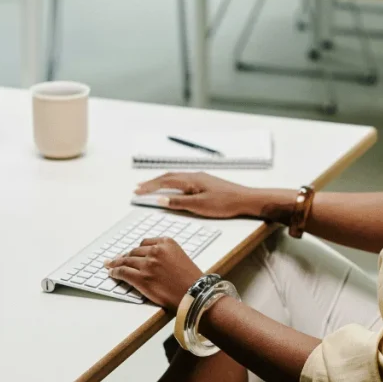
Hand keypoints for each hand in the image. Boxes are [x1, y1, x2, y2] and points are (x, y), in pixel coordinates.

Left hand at [105, 238, 201, 309]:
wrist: (195, 294)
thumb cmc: (191, 280)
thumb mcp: (180, 257)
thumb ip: (165, 254)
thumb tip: (147, 259)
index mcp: (166, 242)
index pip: (145, 243)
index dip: (136, 250)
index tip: (131, 253)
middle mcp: (156, 251)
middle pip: (134, 251)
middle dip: (125, 256)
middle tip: (117, 260)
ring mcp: (148, 264)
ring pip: (126, 261)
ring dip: (117, 263)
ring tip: (110, 265)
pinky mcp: (142, 278)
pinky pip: (123, 272)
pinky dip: (115, 272)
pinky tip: (112, 273)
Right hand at [135, 173, 262, 218]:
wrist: (245, 200)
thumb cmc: (225, 203)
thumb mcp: (199, 206)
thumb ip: (178, 202)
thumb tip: (160, 199)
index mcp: (191, 180)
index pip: (164, 181)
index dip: (149, 186)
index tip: (137, 191)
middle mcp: (194, 176)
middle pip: (168, 177)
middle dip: (151, 182)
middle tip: (138, 188)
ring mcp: (200, 178)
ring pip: (175, 177)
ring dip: (161, 181)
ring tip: (150, 187)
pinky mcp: (205, 183)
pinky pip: (183, 180)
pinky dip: (172, 183)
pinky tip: (172, 188)